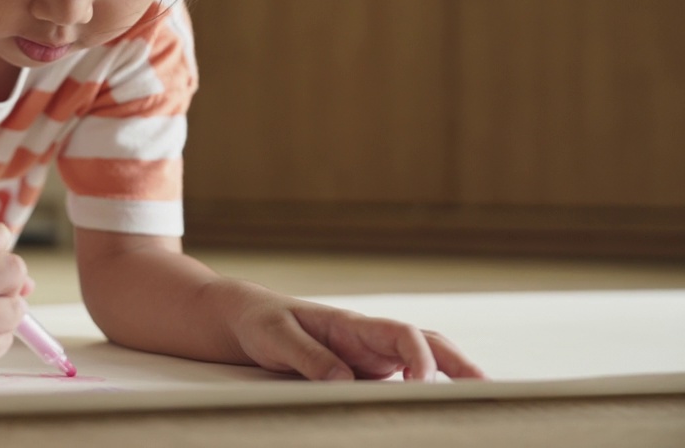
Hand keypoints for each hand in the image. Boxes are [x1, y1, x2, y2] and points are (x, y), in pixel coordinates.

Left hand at [232, 290, 485, 381]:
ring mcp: (372, 358)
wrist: (248, 321)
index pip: (403, 335)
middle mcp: (370, 339)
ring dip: (455, 378)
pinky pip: (404, 383)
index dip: (420, 358)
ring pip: (425, 362)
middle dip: (461, 366)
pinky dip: (428, 395)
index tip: (421, 386)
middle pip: (429, 345)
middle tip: (489, 392)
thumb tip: (344, 381)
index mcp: (353, 325)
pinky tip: (440, 416)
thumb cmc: (262, 323)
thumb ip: (309, 357)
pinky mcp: (366, 375)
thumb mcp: (277, 338)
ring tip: (486, 403)